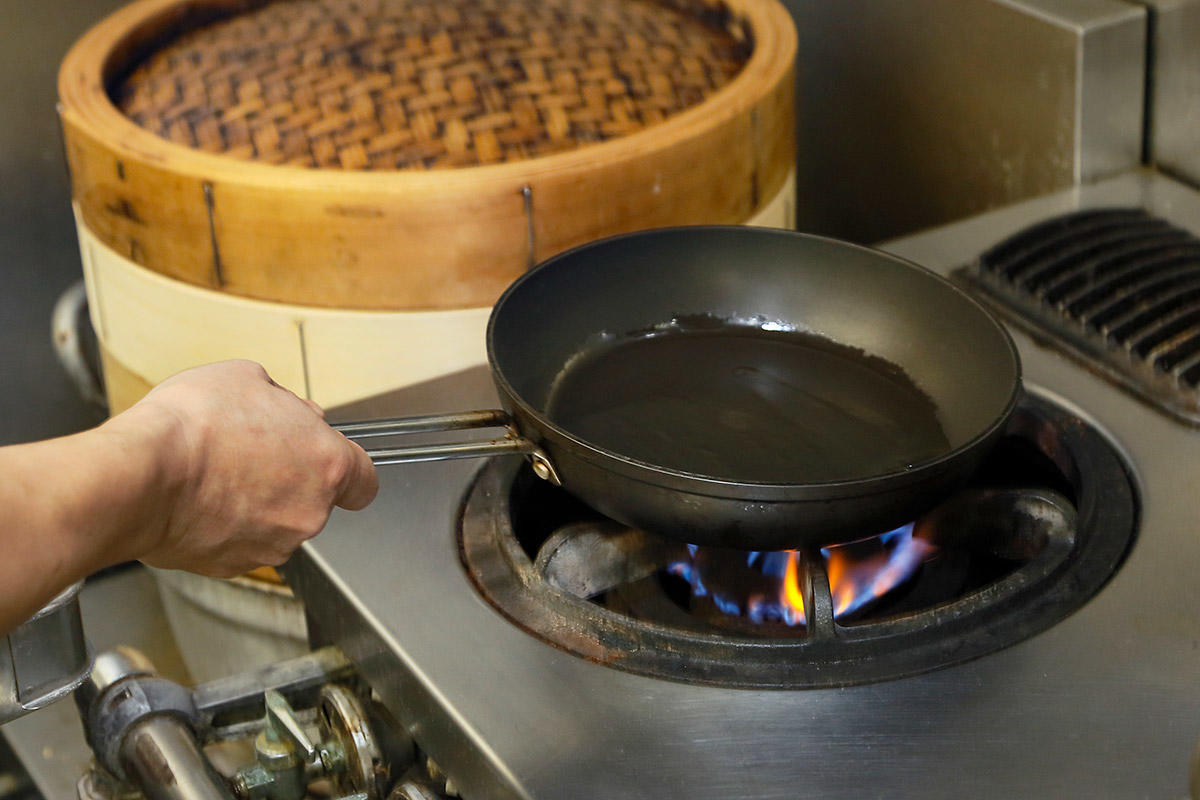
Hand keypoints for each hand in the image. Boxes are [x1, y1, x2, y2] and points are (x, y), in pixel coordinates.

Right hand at [111, 360, 377, 576]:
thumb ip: (287, 402)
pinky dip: (224, 526)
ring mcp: (274, 544)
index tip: (325, 461)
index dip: (345, 470)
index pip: (365, 482)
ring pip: (277, 523)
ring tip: (215, 473)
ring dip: (256, 503)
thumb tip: (296, 414)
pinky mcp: (234, 566)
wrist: (140, 475)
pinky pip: (240, 543)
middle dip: (289, 479)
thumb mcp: (248, 378)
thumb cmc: (195, 425)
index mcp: (328, 465)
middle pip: (315, 499)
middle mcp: (310, 512)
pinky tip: (199, 499)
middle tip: (249, 453)